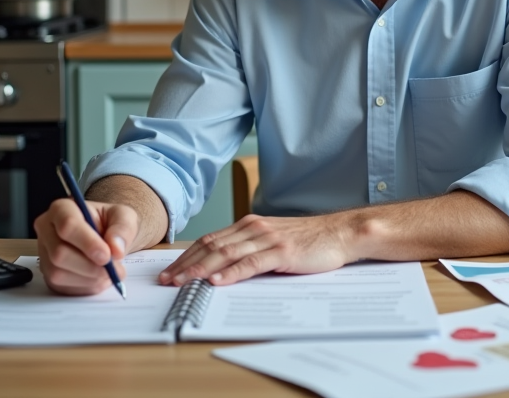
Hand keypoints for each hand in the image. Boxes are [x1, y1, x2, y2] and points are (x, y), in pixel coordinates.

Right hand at [34, 198, 138, 294]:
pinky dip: (85, 287)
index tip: (107, 255)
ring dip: (89, 278)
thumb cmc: (111, 223)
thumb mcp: (125, 217)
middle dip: (90, 266)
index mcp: (62, 209)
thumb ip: (123, 229)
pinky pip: (62, 287)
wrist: (108, 239)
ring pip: (58, 273)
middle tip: (113, 268)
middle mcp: (47, 230)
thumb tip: (116, 249)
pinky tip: (99, 278)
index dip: (88, 243)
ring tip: (109, 273)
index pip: (67, 225)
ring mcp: (45, 254)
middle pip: (59, 253)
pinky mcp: (48, 274)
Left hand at [158, 213, 356, 286]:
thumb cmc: (310, 240)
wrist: (340, 233)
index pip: (210, 240)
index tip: (170, 271)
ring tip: (183, 282)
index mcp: (250, 225)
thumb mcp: (274, 241)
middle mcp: (254, 228)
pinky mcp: (282, 251)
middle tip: (167, 280)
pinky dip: (231, 272)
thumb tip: (225, 269)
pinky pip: (251, 262)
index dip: (187, 255)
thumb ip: (251, 249)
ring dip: (201, 269)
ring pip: (226, 253)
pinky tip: (218, 281)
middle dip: (186, 264)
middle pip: (211, 246)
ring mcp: (268, 238)